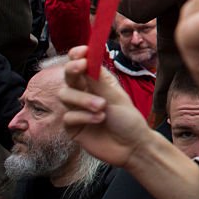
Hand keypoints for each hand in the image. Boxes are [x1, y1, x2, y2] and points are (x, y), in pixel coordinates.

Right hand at [58, 47, 152, 169]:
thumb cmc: (129, 120)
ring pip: (65, 95)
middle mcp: (85, 93)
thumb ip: (99, 81)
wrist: (133, 146)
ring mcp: (77, 110)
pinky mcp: (73, 127)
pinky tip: (99, 120)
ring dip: (83, 99)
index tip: (81, 52)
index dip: (78, 56)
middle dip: (73, 70)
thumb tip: (86, 60)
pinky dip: (84, 117)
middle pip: (68, 77)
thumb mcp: (116, 97)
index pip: (82, 65)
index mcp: (98, 83)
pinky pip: (68, 116)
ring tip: (102, 107)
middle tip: (81, 67)